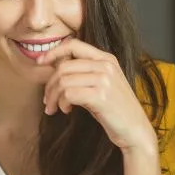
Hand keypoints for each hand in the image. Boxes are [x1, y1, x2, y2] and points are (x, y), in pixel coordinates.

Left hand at [37, 39, 156, 153]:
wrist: (135, 130)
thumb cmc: (115, 109)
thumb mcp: (102, 85)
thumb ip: (84, 73)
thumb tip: (55, 68)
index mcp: (107, 59)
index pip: (74, 44)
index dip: (54, 51)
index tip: (40, 61)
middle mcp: (106, 65)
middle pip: (64, 67)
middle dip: (50, 84)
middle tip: (47, 100)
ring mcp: (104, 80)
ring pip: (63, 81)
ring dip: (53, 97)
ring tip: (54, 108)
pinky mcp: (100, 96)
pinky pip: (68, 94)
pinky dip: (62, 103)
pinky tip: (66, 111)